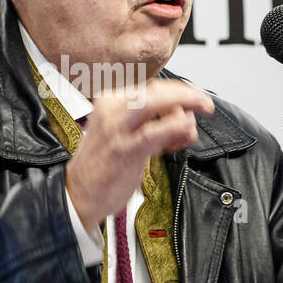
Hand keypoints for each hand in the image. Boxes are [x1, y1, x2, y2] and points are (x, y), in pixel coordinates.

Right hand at [65, 79, 214, 235]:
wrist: (77, 195)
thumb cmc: (102, 167)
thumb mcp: (124, 134)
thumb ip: (151, 122)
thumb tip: (183, 116)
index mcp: (110, 102)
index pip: (150, 87)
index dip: (178, 92)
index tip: (195, 99)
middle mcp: (112, 109)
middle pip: (157, 90)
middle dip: (187, 95)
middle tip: (205, 105)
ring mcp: (118, 127)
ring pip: (157, 102)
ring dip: (185, 109)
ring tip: (188, 131)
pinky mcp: (126, 148)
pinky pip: (157, 131)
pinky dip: (176, 127)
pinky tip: (184, 133)